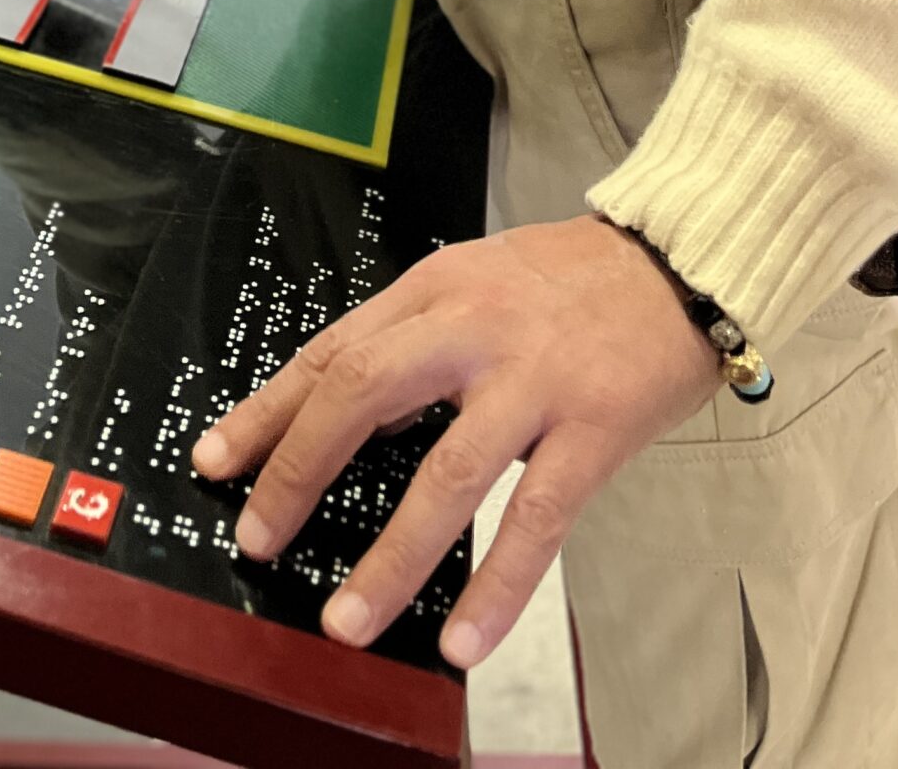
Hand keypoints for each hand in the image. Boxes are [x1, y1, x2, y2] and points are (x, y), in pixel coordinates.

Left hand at [192, 215, 722, 669]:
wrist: (680, 259)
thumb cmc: (574, 279)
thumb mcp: (479, 280)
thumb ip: (418, 338)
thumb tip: (351, 410)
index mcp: (436, 289)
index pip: (332, 351)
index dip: (268, 411)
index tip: (218, 460)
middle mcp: (474, 328)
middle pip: (363, 392)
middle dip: (299, 469)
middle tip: (259, 536)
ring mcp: (535, 380)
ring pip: (448, 472)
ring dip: (392, 555)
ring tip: (348, 620)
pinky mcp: (594, 426)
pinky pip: (537, 517)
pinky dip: (498, 586)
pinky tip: (465, 637)